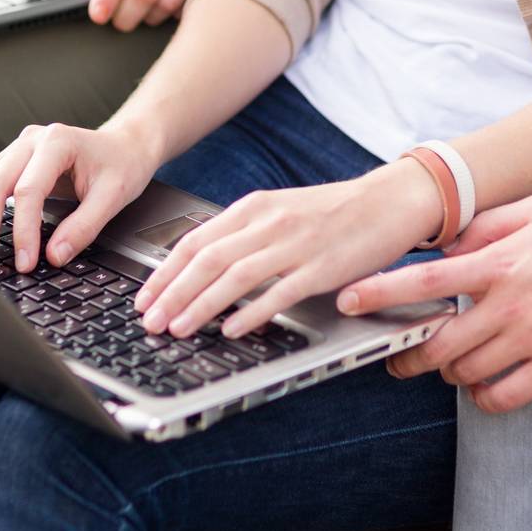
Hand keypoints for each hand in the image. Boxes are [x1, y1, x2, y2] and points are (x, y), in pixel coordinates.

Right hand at [0, 119, 159, 275]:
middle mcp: (32, 140)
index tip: (25, 262)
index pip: (29, 190)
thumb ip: (84, 227)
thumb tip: (55, 256)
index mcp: (58, 141)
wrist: (124, 145)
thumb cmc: (121, 164)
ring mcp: (18, 148)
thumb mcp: (114, 196)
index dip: (23, 229)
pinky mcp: (11, 160)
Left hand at [130, 157, 443, 340]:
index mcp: (256, 207)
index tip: (142, 298)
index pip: (196, 240)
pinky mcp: (321, 267)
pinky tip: (232, 329)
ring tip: (178, 329)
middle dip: (172, 293)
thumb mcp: (281, 213)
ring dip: (200, 305)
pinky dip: (251, 311)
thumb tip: (200, 265)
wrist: (389, 201)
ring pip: (235, 275)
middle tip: (148, 321)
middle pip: (207, 258)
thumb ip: (244, 235)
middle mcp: (270, 222)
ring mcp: (295, 244)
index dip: (164, 272)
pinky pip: (279, 291)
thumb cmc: (334, 212)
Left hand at [336, 194, 531, 412]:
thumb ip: (488, 225)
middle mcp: (509, 303)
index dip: (380, 293)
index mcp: (500, 260)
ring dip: (449, 372)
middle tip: (398, 358)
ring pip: (467, 372)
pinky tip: (484, 386)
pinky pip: (504, 397)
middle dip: (408, 354)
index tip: (348, 301)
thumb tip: (450, 243)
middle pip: (437, 342)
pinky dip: (484, 397)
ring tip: (450, 363)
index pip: (424, 281)